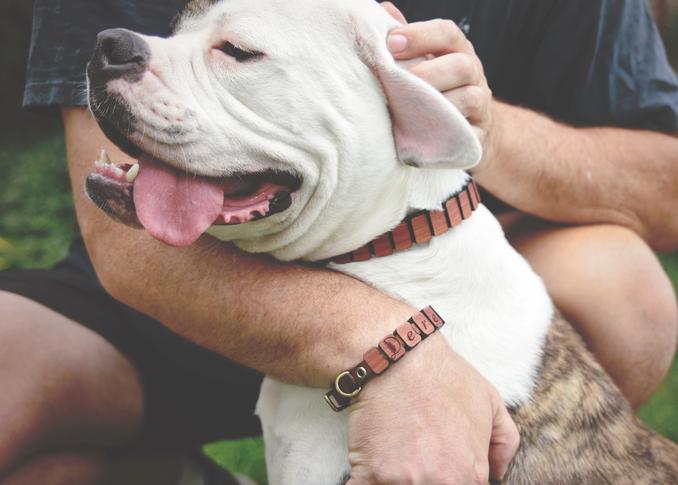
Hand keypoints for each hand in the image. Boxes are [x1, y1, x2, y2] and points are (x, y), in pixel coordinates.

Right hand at [346, 335, 518, 483]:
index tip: (436, 466)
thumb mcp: (490, 401)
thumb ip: (504, 442)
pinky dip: (368, 481)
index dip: (447, 478)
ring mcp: (404, 481)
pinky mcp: (371, 474)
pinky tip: (370, 470)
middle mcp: (440, 483)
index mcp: (470, 474)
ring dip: (396, 480)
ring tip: (395, 460)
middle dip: (422, 479)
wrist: (398, 357)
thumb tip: (497, 472)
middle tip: (414, 460)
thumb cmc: (442, 375)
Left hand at [381, 3, 495, 167]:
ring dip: (438, 104)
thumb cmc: (432, 91)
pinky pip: (468, 133)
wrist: (462, 131)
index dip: (420, 35)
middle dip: (429, 72)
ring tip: (409, 110)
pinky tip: (422, 133)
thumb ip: (404, 41)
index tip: (391, 43)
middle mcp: (473, 74)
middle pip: (462, 65)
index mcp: (456, 51)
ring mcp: (480, 106)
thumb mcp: (420, 63)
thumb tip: (383, 11)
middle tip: (402, 81)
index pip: (447, 33)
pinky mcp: (477, 136)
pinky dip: (447, 132)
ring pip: (470, 98)